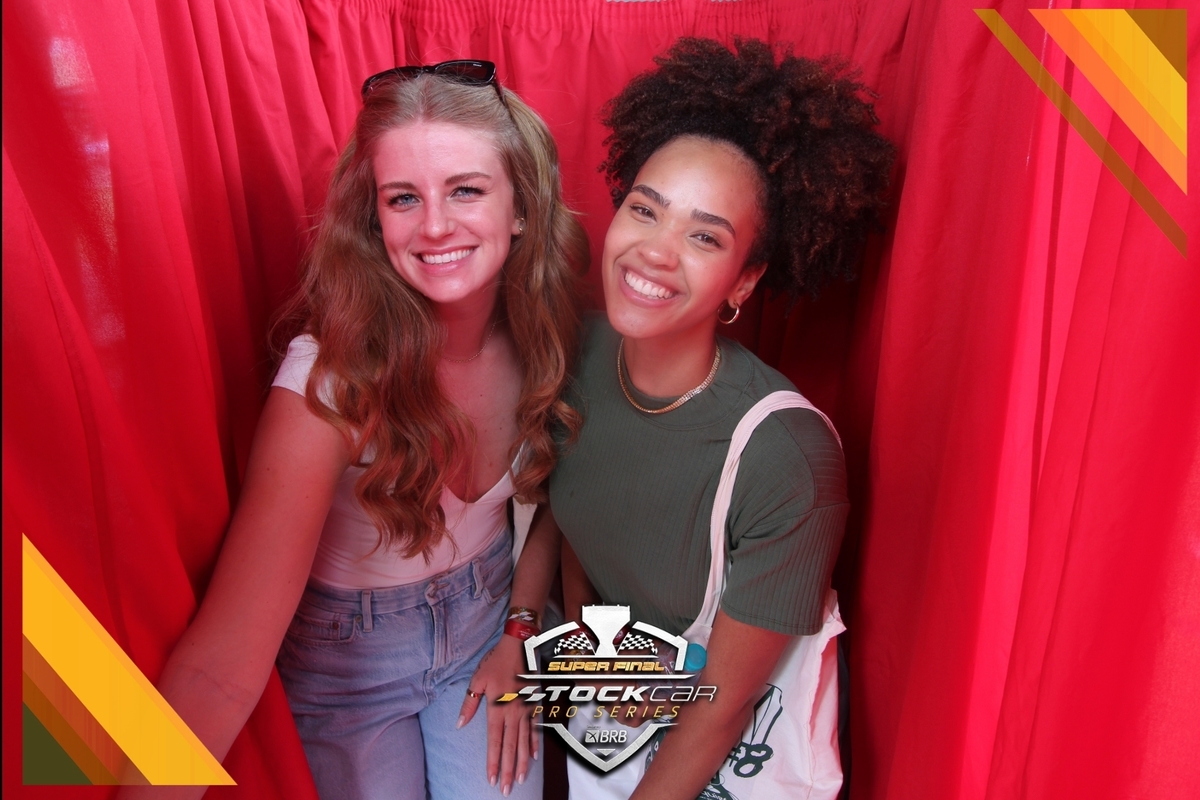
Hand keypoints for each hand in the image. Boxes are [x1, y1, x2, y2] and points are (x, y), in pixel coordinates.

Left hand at [458, 634, 536, 795]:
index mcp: (497, 709)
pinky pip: (535, 728)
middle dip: (507, 769)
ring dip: (521, 762)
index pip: (494, 742)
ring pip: (524, 742)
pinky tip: (532, 756)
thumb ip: (469, 705)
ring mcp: (526, 710)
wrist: (519, 645)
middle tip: (505, 788)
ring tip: (519, 778)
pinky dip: (534, 744)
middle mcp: (513, 713)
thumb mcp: (477, 680)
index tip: (491, 779)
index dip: (493, 762)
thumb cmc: (495, 662)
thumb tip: (460, 724)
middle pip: (510, 747)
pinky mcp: (533, 705)